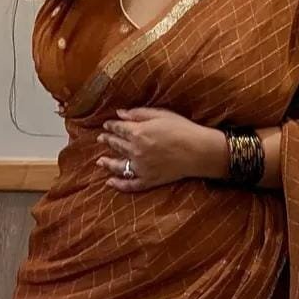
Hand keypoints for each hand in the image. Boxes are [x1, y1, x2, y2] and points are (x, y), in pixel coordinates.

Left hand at [96, 107, 227, 191]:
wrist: (199, 151)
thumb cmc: (182, 129)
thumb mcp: (160, 114)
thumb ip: (138, 113)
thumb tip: (120, 113)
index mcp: (137, 132)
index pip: (118, 128)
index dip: (111, 126)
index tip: (106, 125)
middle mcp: (135, 151)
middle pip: (116, 145)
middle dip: (107, 140)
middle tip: (101, 138)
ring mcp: (141, 167)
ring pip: (118, 166)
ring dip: (107, 163)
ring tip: (99, 161)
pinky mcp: (149, 180)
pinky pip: (130, 185)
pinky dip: (119, 185)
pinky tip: (110, 182)